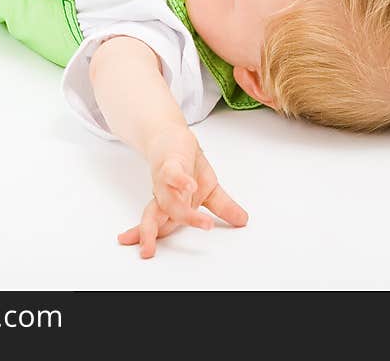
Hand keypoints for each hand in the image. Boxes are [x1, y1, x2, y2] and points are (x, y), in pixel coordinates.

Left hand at [118, 131, 248, 257]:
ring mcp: (166, 180)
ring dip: (185, 214)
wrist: (174, 135)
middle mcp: (165, 195)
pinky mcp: (171, 162)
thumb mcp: (209, 188)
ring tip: (207, 225)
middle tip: (149, 252)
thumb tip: (243, 221)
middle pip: (153, 217)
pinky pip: (174, 173)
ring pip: (168, 201)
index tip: (146, 253)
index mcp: (172, 205)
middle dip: (151, 234)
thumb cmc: (187, 163)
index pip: (160, 226)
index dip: (150, 239)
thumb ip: (223, 207)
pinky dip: (181, 180)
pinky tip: (190, 186)